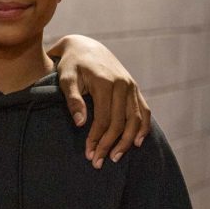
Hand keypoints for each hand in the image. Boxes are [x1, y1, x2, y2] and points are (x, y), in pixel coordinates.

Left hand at [53, 36, 150, 166]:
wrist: (85, 46)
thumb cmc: (71, 64)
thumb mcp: (65, 78)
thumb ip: (73, 99)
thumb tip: (80, 123)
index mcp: (105, 82)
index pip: (104, 119)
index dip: (96, 139)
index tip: (88, 154)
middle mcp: (123, 84)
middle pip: (120, 122)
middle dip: (109, 145)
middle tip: (98, 162)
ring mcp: (131, 86)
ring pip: (135, 119)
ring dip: (127, 141)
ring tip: (116, 157)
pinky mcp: (135, 88)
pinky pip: (144, 110)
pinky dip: (143, 127)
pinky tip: (137, 142)